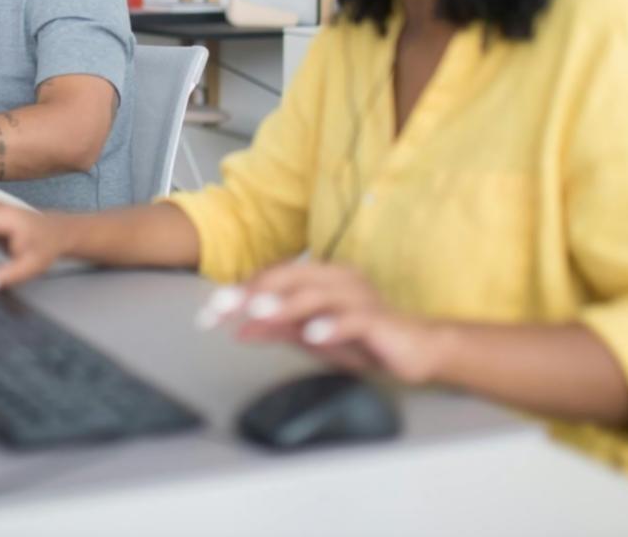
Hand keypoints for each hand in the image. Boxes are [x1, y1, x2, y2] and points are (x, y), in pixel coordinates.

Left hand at [224, 260, 446, 384]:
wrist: (418, 350)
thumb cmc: (364, 340)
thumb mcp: (311, 336)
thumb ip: (276, 330)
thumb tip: (237, 329)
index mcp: (321, 277)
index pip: (273, 278)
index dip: (240, 292)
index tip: (208, 314)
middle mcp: (338, 279)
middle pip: (291, 278)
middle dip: (253, 292)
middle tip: (222, 307)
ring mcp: (360, 297)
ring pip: (319, 294)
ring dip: (287, 303)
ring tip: (259, 312)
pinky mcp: (381, 321)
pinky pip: (354, 319)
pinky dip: (331, 326)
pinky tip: (312, 335)